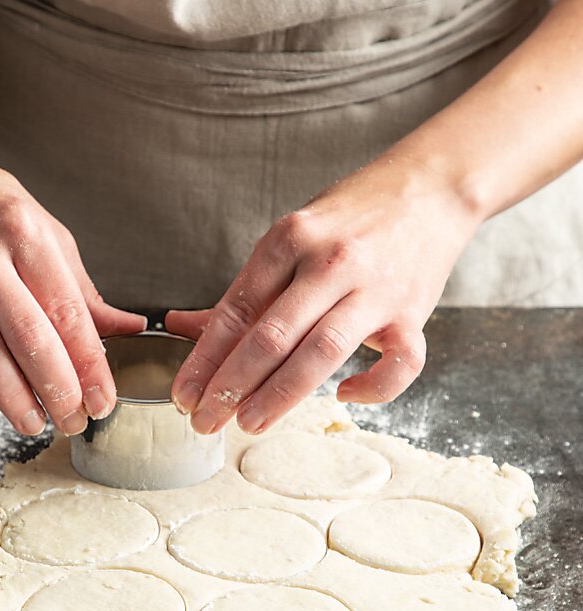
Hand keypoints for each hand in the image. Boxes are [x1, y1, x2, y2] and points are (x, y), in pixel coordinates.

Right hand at [0, 129, 144, 435]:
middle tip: (74, 419)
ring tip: (35, 421)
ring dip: (12, 397)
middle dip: (56, 389)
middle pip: (25, 336)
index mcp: (20, 228)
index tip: (103, 398)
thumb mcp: (41, 227)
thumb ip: (80, 286)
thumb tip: (126, 328)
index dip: (89, 364)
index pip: (65, 311)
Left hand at [168, 156, 480, 434]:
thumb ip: (243, 290)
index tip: (184, 394)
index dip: (204, 358)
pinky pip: (400, 363)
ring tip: (249, 422)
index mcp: (290, 239)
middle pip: (271, 335)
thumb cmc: (350, 219)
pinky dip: (374, 389)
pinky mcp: (414, 313)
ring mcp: (374, 289)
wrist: (430, 188)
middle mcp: (330, 262)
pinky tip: (343, 397)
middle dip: (230, 385)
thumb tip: (179, 325)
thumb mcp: (291, 239)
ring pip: (322, 351)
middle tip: (204, 420)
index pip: (236, 310)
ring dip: (280, 394)